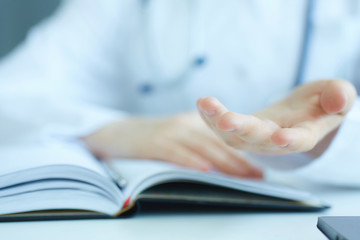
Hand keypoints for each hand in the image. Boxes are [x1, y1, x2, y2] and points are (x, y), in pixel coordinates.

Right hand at [81, 113, 262, 177]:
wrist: (115, 133)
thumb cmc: (150, 139)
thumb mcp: (176, 137)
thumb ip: (197, 145)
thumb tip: (221, 166)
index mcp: (193, 123)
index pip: (221, 139)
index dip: (241, 153)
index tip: (258, 167)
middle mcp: (184, 124)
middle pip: (216, 143)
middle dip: (239, 160)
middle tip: (258, 174)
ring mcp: (169, 132)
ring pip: (201, 147)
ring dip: (223, 162)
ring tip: (242, 175)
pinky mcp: (154, 142)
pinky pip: (176, 153)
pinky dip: (191, 161)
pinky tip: (205, 170)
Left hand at [197, 79, 356, 154]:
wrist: (300, 113)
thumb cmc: (320, 104)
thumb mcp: (336, 96)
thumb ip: (339, 97)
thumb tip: (339, 97)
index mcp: (304, 134)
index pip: (299, 140)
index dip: (291, 140)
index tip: (281, 137)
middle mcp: (276, 141)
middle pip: (258, 139)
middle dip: (242, 129)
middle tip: (226, 120)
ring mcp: (255, 138)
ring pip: (235, 137)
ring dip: (218, 122)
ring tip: (206, 103)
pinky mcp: (240, 132)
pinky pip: (222, 129)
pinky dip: (211, 117)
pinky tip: (202, 104)